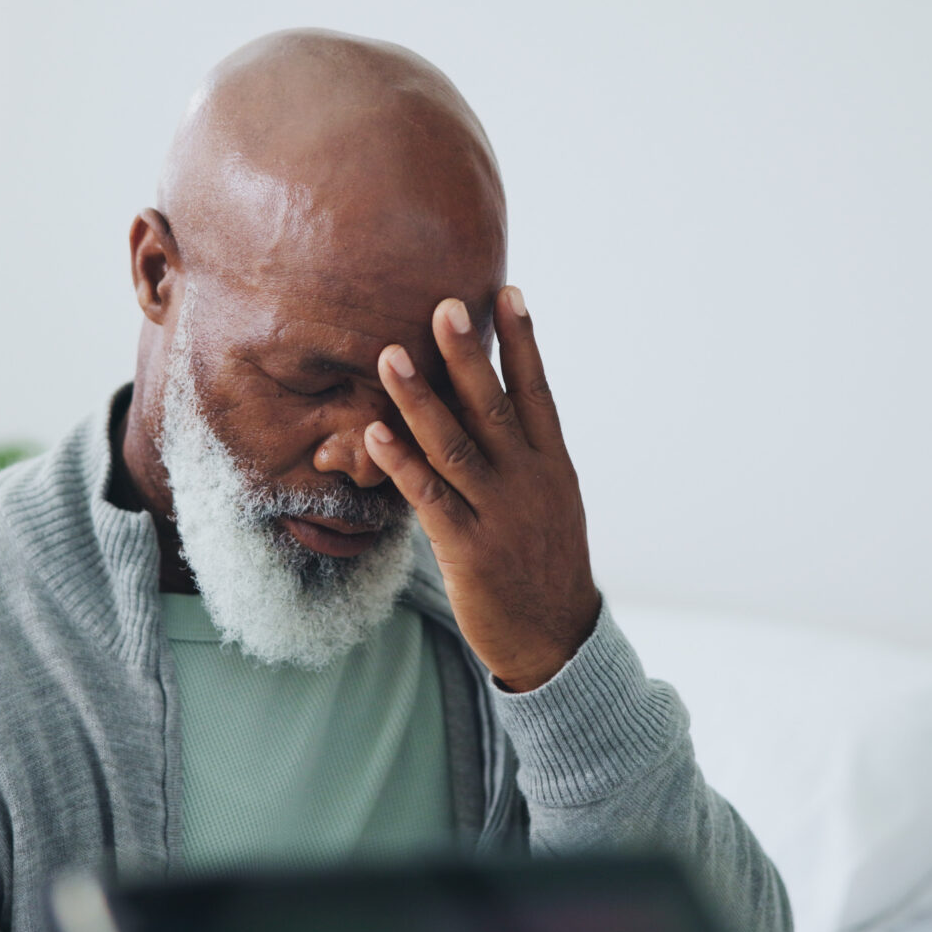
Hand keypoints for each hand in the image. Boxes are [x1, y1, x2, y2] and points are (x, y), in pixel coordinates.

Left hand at [363, 286, 600, 691]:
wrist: (556, 639)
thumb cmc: (543, 562)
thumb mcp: (550, 501)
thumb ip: (523, 454)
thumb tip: (489, 404)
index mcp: (552, 464)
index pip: (538, 391)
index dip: (523, 341)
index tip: (508, 292)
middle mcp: (530, 481)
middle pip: (494, 406)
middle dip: (467, 354)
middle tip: (444, 304)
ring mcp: (500, 514)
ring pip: (455, 445)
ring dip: (420, 399)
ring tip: (390, 356)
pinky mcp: (469, 549)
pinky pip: (430, 498)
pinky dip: (402, 464)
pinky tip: (376, 434)